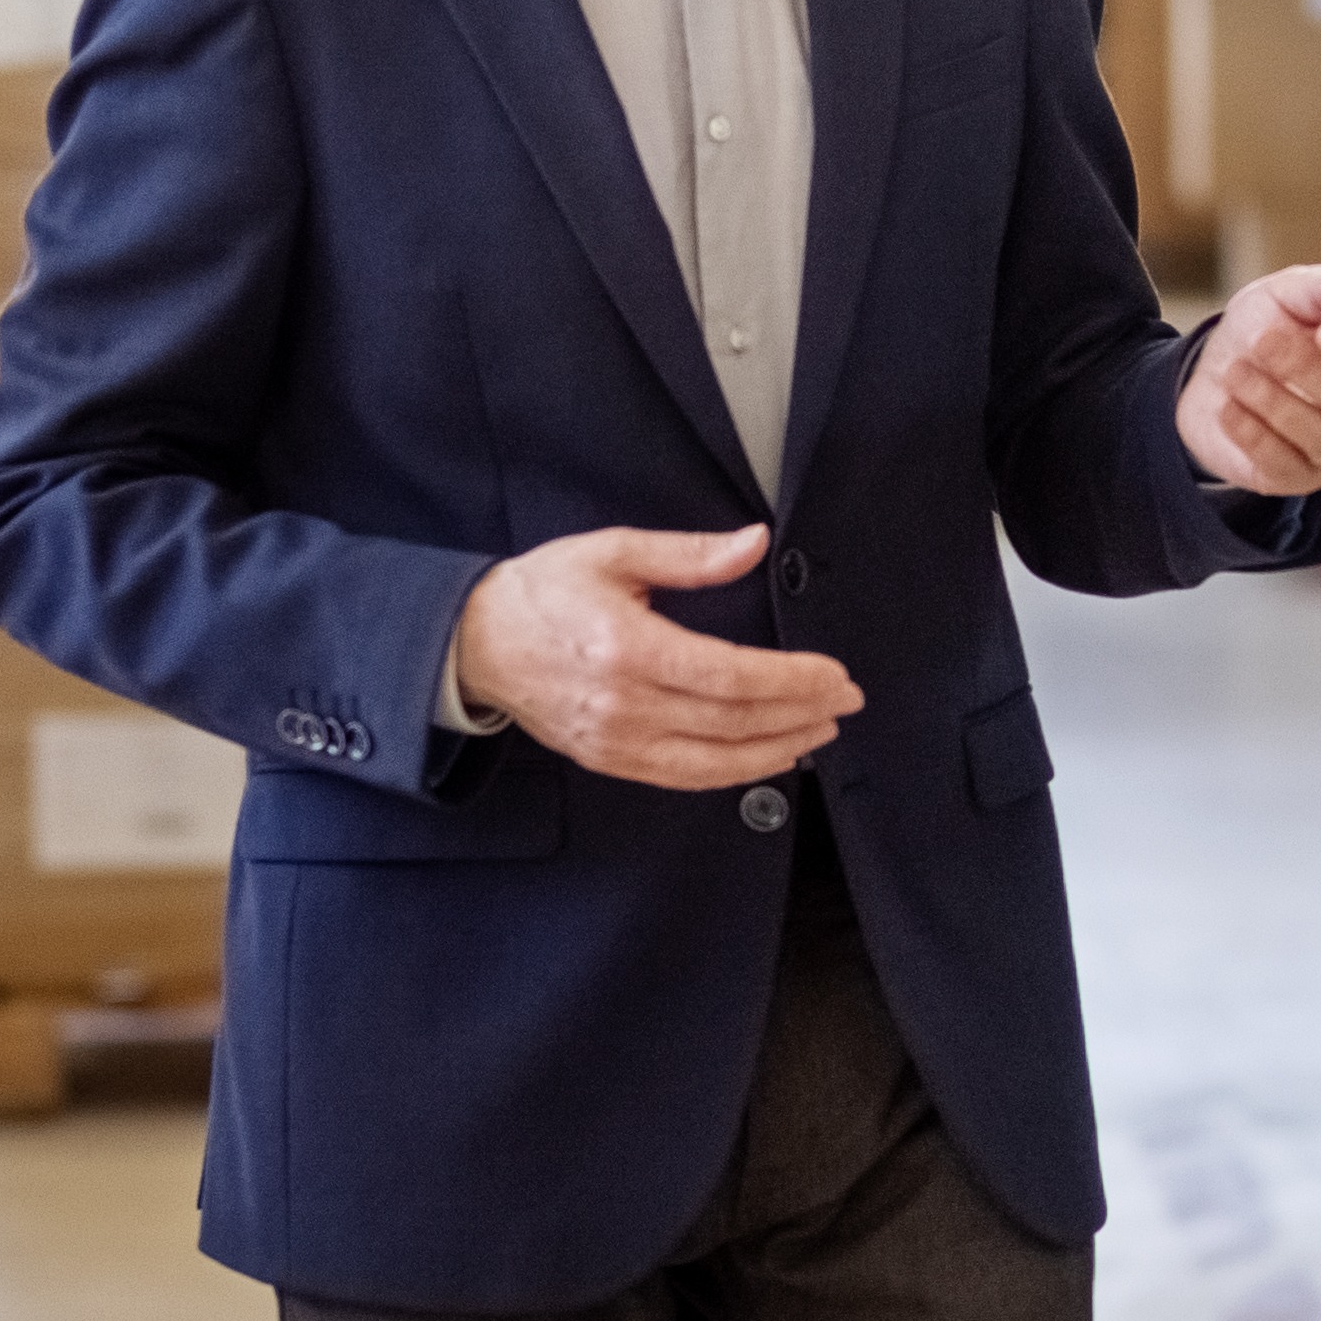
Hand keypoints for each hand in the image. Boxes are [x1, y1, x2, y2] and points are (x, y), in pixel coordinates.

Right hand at [452, 524, 859, 790]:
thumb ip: (690, 555)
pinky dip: (738, 771)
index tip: (835, 675)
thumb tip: (754, 543)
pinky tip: (771, 755)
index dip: (792, 681)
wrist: (476, 644)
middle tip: (845, 700)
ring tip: (821, 730)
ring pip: (718, 761)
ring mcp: (616, 741)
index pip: (730, 676)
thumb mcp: (613, 553)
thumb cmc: (543, 594)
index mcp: (627, 649)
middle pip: (734, 721)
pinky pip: (687, 778)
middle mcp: (624, 704)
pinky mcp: (612, 762)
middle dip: (802, 712)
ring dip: (780, 748)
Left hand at [1178, 263, 1320, 495]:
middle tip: (1262, 341)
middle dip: (1304, 370)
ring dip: (1273, 402)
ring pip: (1319, 438)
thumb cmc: (1265, 332)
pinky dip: (1253, 435)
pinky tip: (1228, 408)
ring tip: (1236, 372)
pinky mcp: (1298, 480)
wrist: (1212, 378)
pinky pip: (1284, 466)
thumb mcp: (1285, 298)